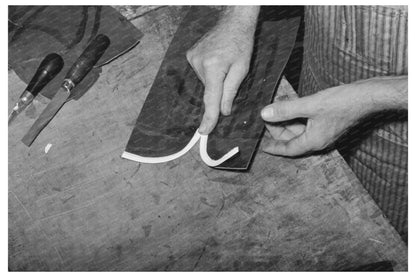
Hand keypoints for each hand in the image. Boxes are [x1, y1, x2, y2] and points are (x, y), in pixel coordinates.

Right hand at [186, 7, 258, 133]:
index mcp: (213, 67)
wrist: (233, 21)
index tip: (204, 131)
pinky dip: (209, 72)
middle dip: (219, 90)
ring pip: (205, 82)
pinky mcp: (190, 55)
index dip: (209, 117)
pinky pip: (200, 73)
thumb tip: (223, 111)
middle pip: (208, 90)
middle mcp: (199, 63)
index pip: (211, 99)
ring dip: (214, 80)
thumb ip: (231, 91)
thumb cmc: (242, 44)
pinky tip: (216, 60)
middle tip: (229, 74)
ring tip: (224, 63)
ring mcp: (192, 58)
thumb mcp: (242, 69)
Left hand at [260, 77, 406, 155]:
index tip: (261, 145)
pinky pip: (307, 123)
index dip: (273, 147)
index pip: (288, 149)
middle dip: (278, 129)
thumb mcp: (310, 105)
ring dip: (287, 120)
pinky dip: (297, 116)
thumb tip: (265, 114)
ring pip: (299, 130)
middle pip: (292, 139)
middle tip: (266, 116)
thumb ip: (286, 110)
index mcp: (313, 141)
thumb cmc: (343, 102)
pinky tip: (292, 105)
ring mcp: (324, 131)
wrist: (369, 96)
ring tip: (276, 108)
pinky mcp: (328, 122)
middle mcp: (319, 139)